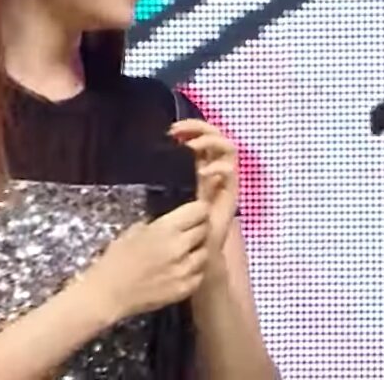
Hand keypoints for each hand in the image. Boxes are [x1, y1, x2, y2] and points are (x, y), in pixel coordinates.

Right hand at [83, 200, 211, 320]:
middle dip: (199, 228)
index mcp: (166, 228)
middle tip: (190, 233)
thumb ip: (159, 225)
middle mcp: (180, 246)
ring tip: (186, 253)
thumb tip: (175, 222)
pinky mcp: (185, 288)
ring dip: (198, 250)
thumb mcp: (135, 230)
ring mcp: (185, 269)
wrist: (107, 294)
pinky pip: (200, 274)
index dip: (199, 210)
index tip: (196, 213)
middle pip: (205, 229)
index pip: (199, 210)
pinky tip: (182, 270)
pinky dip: (194, 271)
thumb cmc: (115, 259)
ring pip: (206, 252)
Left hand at [170, 119, 237, 282]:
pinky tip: (204, 172)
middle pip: (216, 136)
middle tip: (178, 132)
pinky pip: (232, 171)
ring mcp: (225, 182)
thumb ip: (163, 178)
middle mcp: (214, 171)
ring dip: (211, 141)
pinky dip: (219, 166)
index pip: (201, 138)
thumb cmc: (175, 228)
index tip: (171, 131)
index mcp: (198, 168)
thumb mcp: (165, 196)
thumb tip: (151, 155)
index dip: (190, 128)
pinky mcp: (232, 194)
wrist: (192, 255)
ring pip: (228, 148)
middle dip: (199, 128)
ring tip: (193, 147)